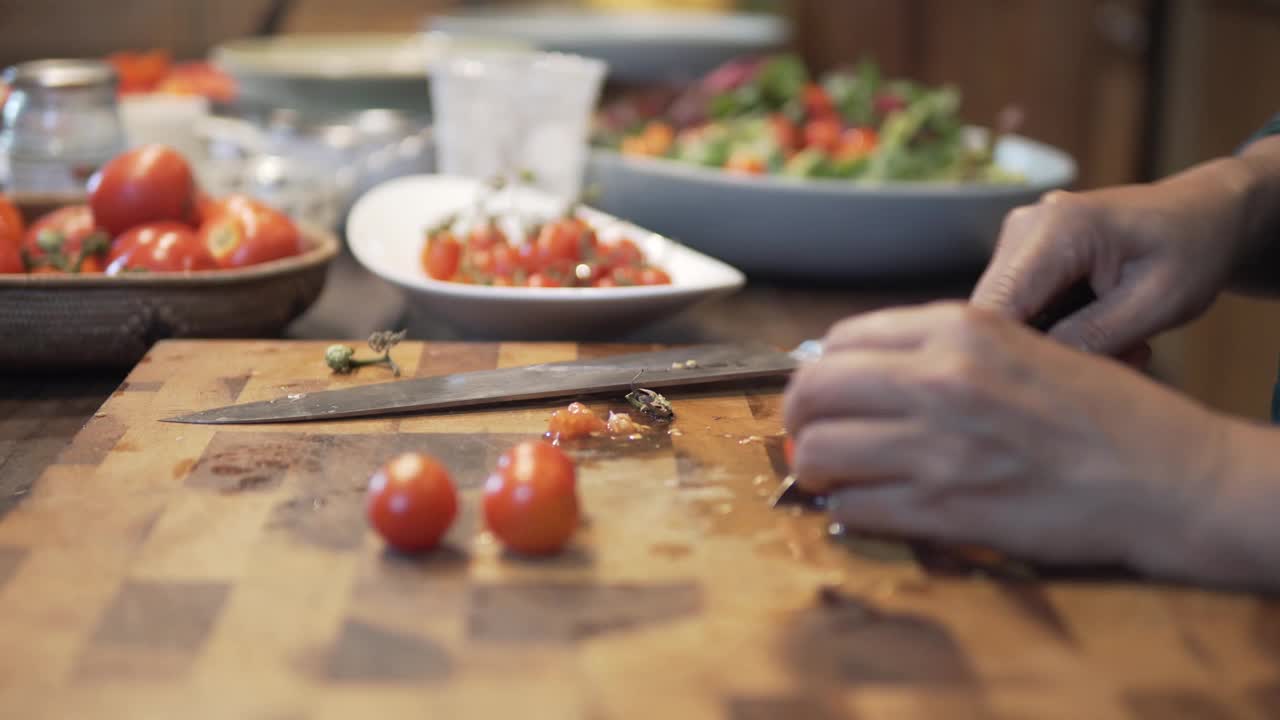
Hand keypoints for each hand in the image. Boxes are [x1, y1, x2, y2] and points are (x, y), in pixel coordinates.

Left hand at [783, 302, 1236, 580]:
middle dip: (800, 417)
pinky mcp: (944, 509)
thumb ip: (938, 349)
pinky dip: (847, 511)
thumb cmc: (1098, 411)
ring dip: (815, 468)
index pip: (840, 339)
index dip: (820, 370)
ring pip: (818, 451)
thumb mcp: (1018, 345)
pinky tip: (866, 507)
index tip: (825, 394)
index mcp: (960, 328)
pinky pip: (853, 509)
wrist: (1163, 475)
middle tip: (810, 434)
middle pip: (812, 391)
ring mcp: (938, 446)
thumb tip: (855, 367)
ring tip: (833, 475)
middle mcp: (939, 379)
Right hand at [971, 165, 1251, 355]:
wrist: (1204, 216)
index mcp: (1055, 229)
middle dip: (1046, 354)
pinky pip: (1021, 310)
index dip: (1009, 358)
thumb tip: (1034, 371)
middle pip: (996, 317)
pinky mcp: (1021, 255)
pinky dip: (1058, 332)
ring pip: (1008, 319)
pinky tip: (1105, 333)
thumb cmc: (1193, 251)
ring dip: (1057, 346)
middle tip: (1122, 365)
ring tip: (1126, 349)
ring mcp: (1017, 239)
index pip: (996, 310)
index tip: (1057, 392)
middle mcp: (1022, 227)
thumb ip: (1092, 337)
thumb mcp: (1156, 304)